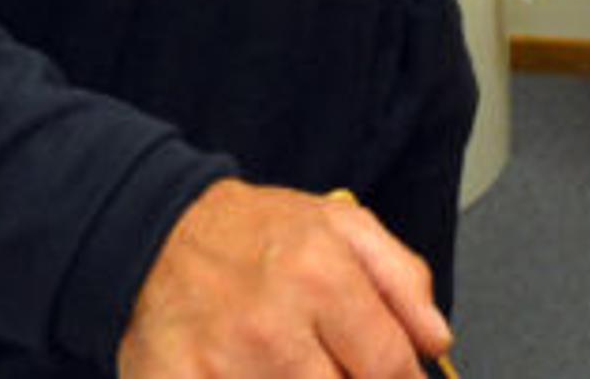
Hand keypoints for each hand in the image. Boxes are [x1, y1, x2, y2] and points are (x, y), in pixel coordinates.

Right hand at [116, 182, 449, 378]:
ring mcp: (224, 366)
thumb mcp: (340, 225)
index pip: (389, 366)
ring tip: (294, 365)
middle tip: (336, 366)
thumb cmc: (250, 233)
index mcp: (320, 277)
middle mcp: (273, 326)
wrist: (153, 231)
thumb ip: (401, 279)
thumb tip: (436, 340)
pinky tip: (253, 374)